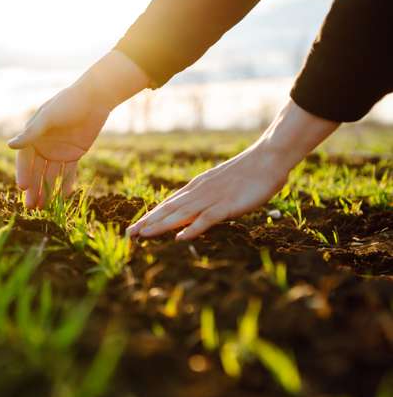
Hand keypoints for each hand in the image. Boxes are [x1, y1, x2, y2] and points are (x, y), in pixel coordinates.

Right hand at [8, 51, 149, 207]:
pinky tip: (65, 196)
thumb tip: (9, 145)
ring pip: (51, 175)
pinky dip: (67, 183)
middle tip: (31, 207)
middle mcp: (44, 146)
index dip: (23, 173)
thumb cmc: (67, 104)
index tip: (23, 188)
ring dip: (48, 190)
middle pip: (36, 171)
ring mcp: (59, 151)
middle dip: (34, 189)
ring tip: (45, 208)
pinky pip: (69, 172)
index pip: (25, 159)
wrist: (95, 98)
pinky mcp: (74, 154)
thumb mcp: (48, 118)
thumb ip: (30, 134)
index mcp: (33, 136)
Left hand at [127, 100, 339, 239]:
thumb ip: (208, 196)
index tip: (136, 226)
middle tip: (129, 234)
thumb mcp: (221, 184)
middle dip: (148, 222)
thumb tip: (197, 209)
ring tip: (143, 235)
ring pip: (180, 214)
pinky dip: (192, 229)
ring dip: (161, 225)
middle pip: (168, 210)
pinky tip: (179, 238)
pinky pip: (206, 219)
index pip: (169, 204)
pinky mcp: (226, 205)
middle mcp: (198, 193)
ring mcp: (211, 199)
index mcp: (197, 188)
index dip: (152, 215)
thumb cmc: (248, 172)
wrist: (267, 158)